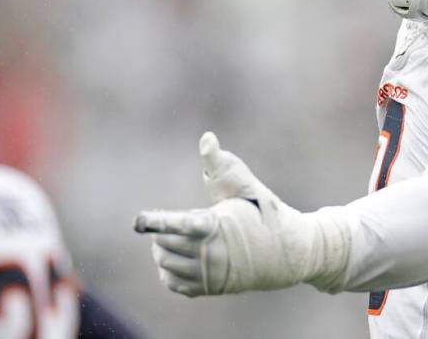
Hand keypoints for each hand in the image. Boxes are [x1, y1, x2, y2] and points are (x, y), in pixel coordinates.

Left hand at [135, 132, 313, 295]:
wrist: (288, 253)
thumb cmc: (263, 213)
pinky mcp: (210, 288)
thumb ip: (221, 164)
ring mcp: (211, 274)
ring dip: (161, 249)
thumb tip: (206, 138)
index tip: (140, 220)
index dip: (157, 221)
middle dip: (160, 231)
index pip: (179, 224)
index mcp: (219, 225)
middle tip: (162, 223)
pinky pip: (174, 283)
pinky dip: (167, 271)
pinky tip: (175, 257)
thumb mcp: (246, 186)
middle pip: (166, 243)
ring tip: (167, 238)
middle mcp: (213, 252)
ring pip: (166, 264)